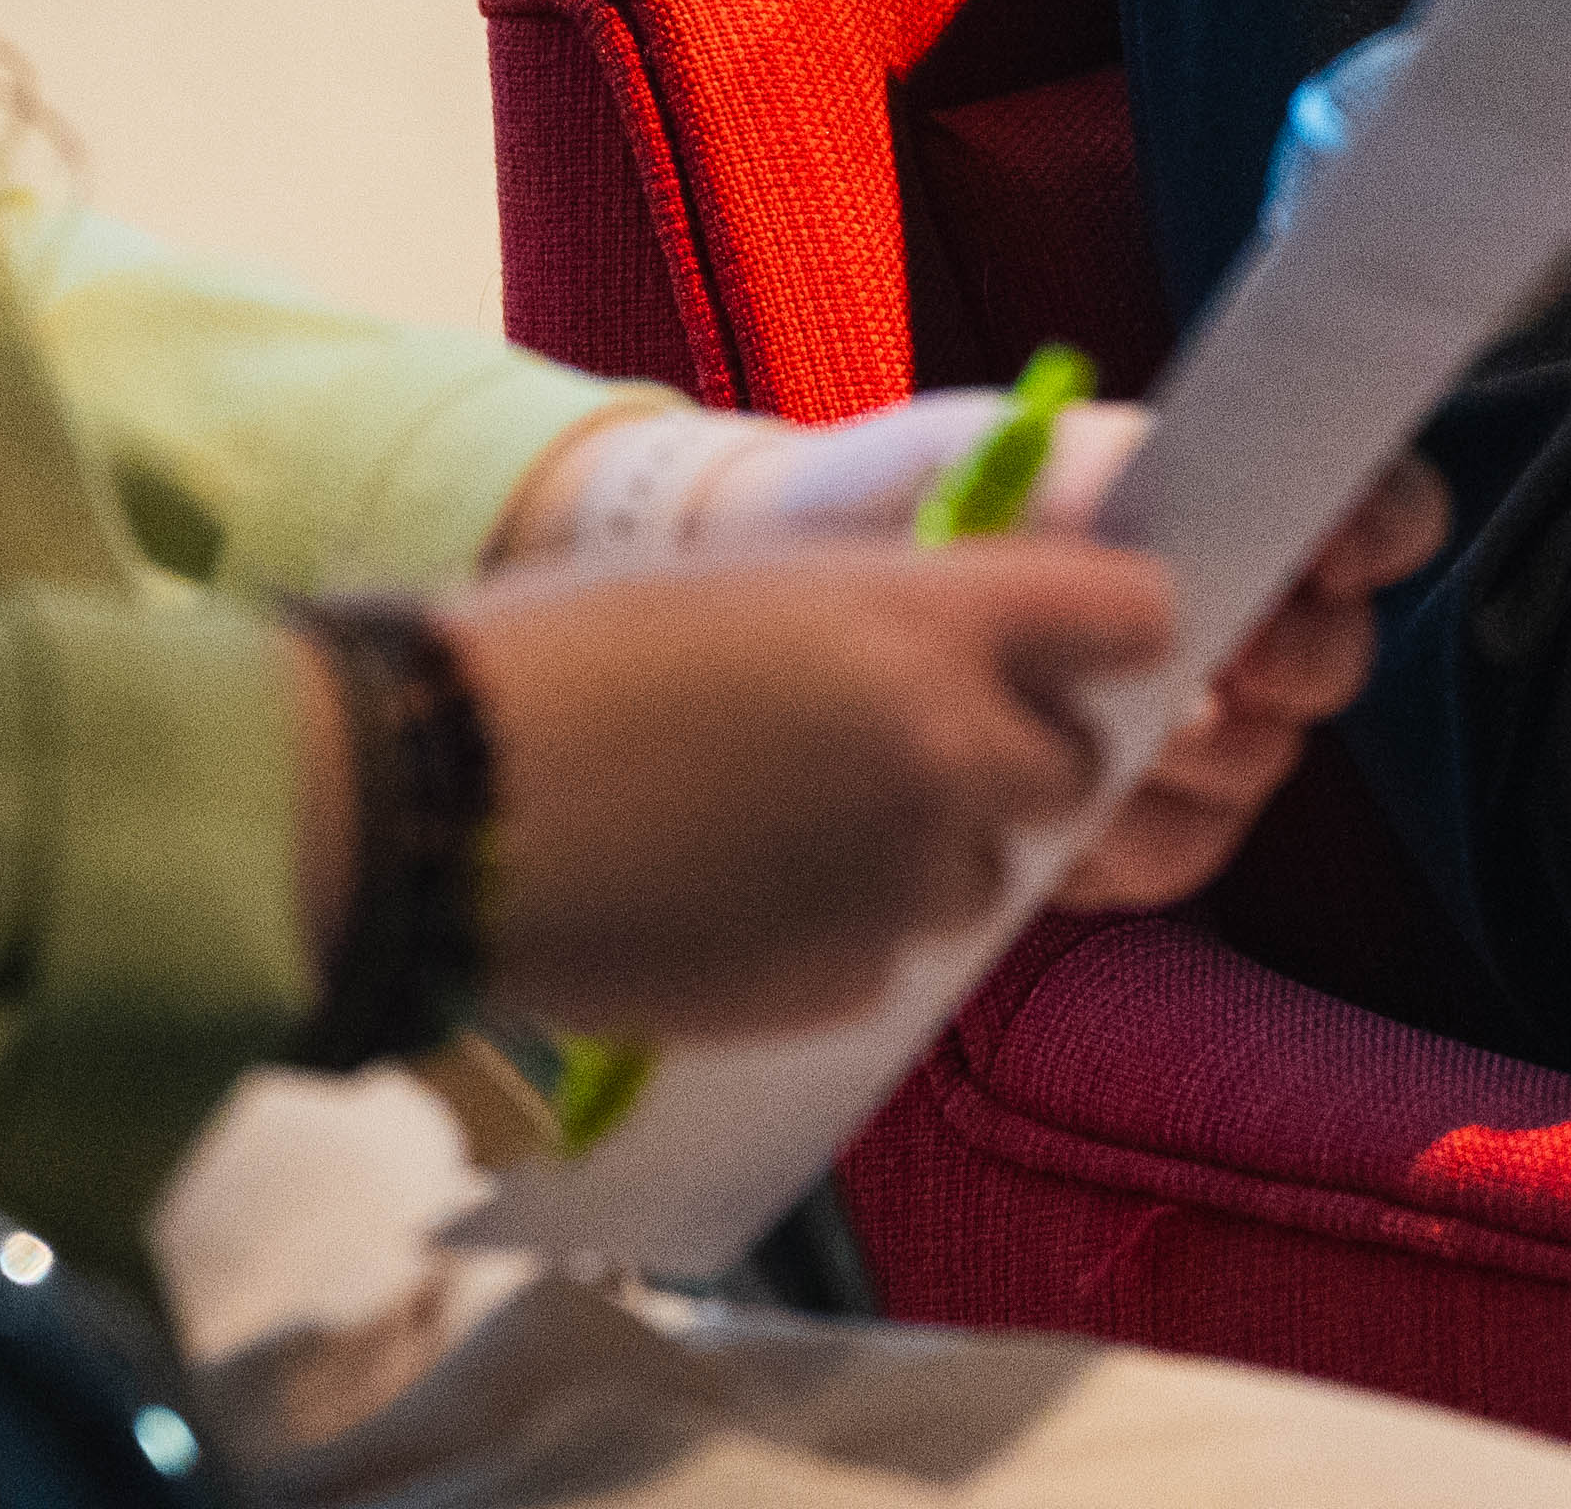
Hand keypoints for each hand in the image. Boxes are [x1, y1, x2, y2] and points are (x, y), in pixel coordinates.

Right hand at [428, 540, 1166, 1037]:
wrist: (439, 797)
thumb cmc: (570, 654)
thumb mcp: (761, 583)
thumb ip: (899, 621)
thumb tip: (992, 669)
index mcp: (929, 618)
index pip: (1130, 612)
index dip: (1111, 629)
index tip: (1082, 642)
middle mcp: (946, 750)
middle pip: (1075, 767)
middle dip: (1016, 759)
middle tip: (906, 744)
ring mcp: (901, 882)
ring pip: (988, 874)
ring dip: (924, 853)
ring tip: (784, 820)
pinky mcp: (844, 987)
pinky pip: (891, 955)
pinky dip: (841, 928)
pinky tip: (732, 890)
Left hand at [687, 397, 1445, 914]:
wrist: (799, 599)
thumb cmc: (911, 498)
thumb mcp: (1001, 452)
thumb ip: (1115, 479)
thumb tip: (1197, 543)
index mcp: (1230, 512)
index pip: (1377, 514)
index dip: (1378, 531)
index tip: (1329, 551)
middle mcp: (1240, 626)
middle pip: (1336, 659)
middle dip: (1291, 665)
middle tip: (1225, 671)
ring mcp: (1197, 737)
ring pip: (1265, 766)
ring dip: (1197, 761)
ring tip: (1117, 742)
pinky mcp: (1135, 830)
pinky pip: (1179, 854)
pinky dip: (1128, 841)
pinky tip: (1063, 821)